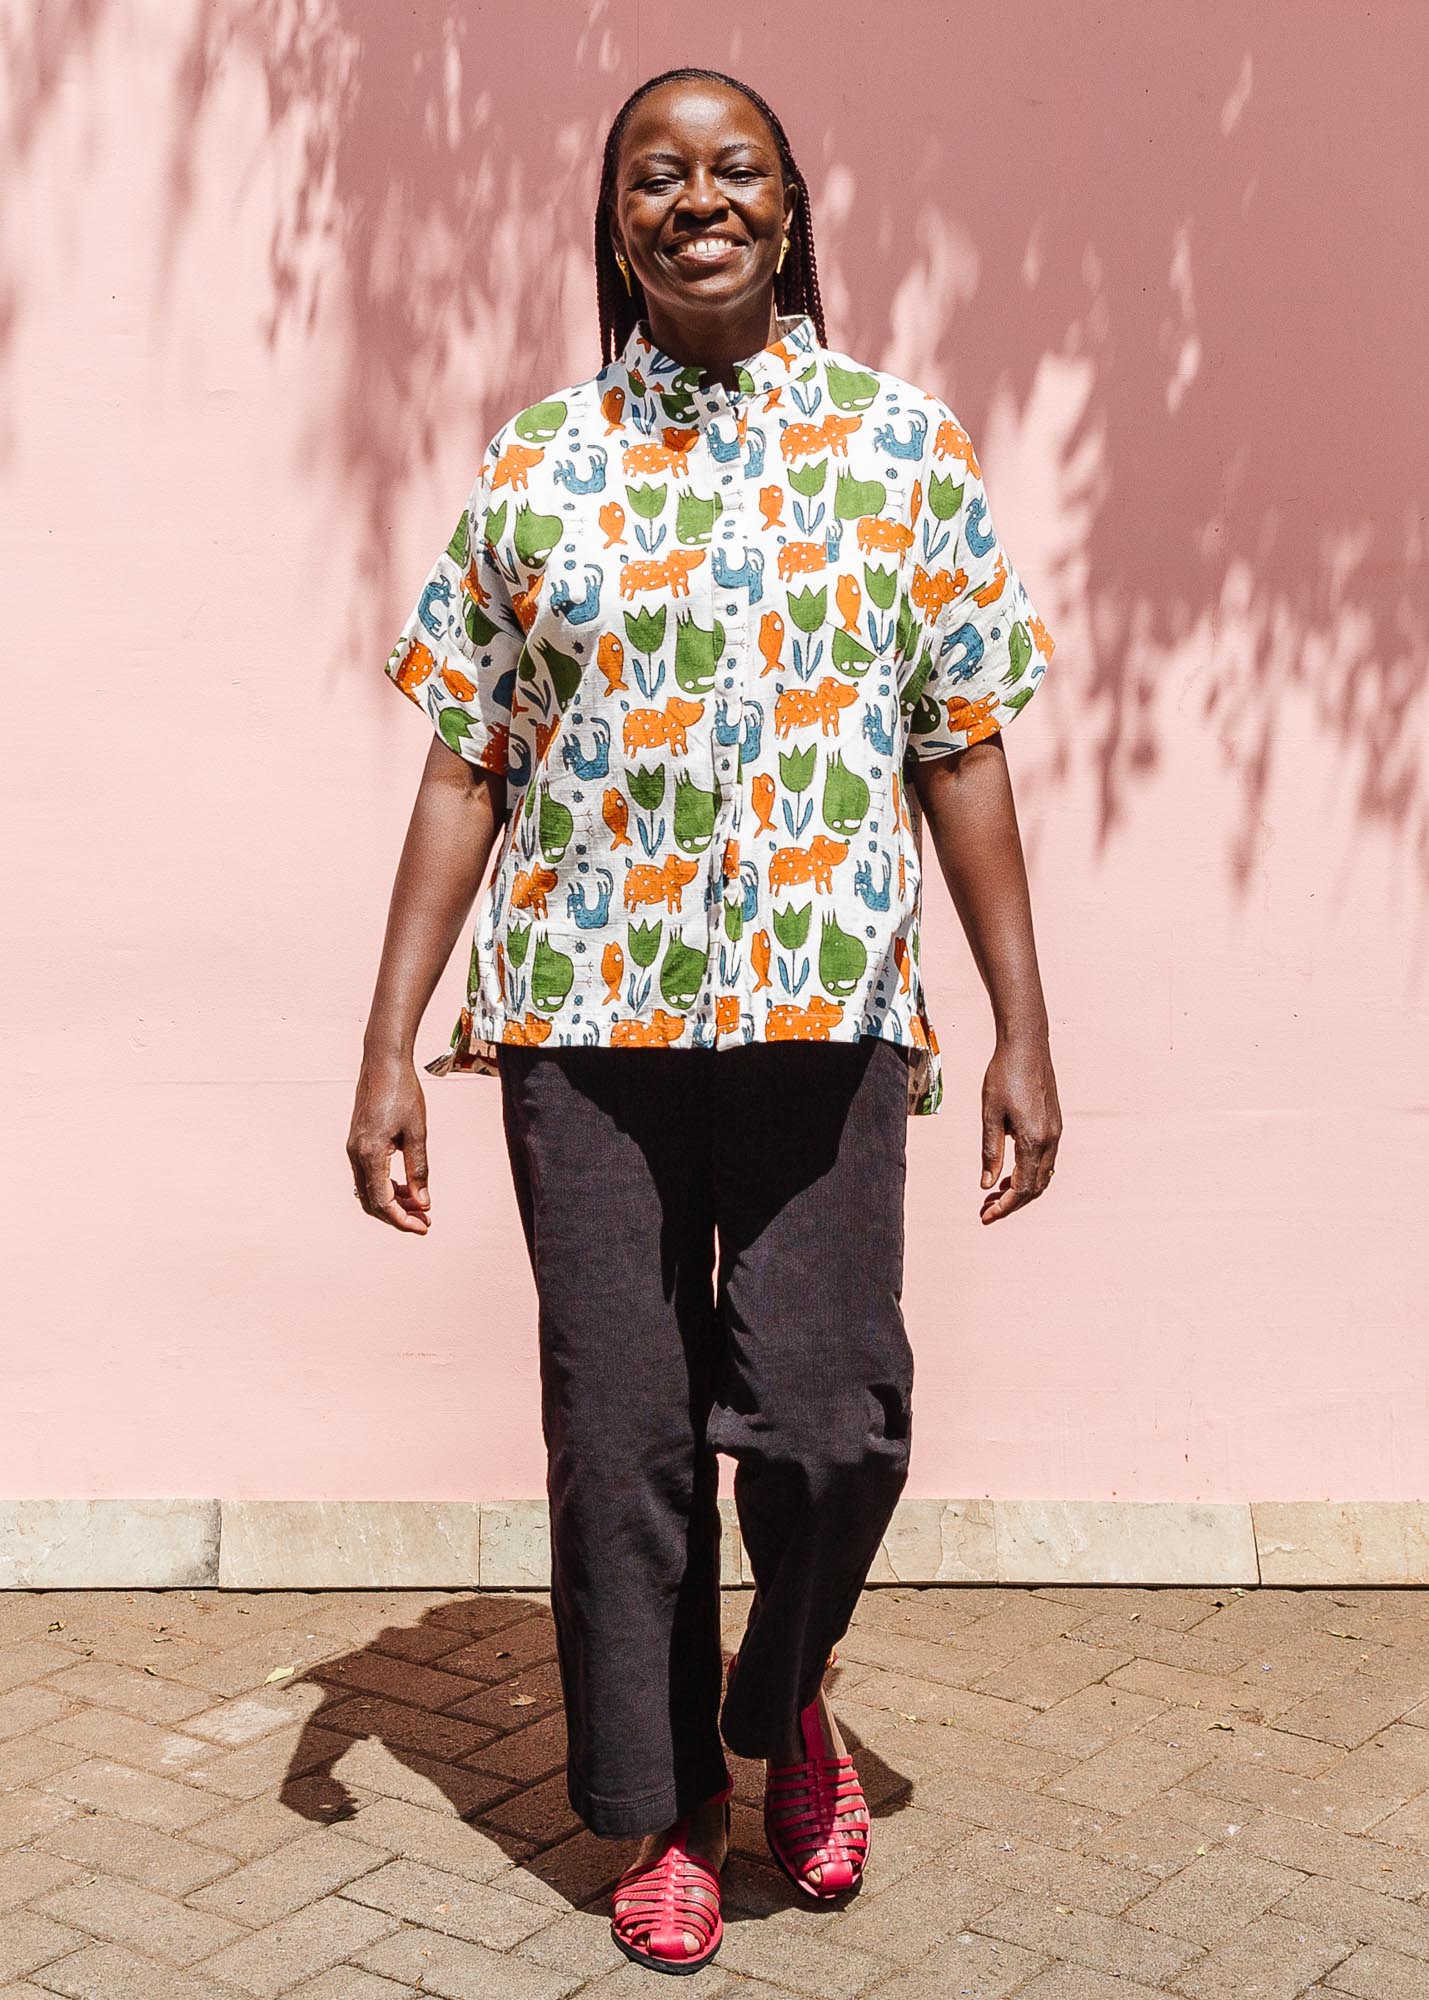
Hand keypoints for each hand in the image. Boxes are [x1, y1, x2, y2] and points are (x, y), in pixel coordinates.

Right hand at [347, 1055, 431, 1232]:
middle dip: (398, 1216)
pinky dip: (385, 1187)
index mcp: (370, 1154)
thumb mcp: (417, 1133)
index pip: (382, 1202)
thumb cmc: (403, 1092)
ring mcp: (354, 1148)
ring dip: (392, 1203)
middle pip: (372, 1202)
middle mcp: (356, 1154)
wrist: (383, 1062)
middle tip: (424, 1222)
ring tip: (419, 1206)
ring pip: (368, 1190)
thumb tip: (423, 1203)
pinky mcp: (357, 1142)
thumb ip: (419, 1170)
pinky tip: (406, 1186)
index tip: (424, 1227)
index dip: (402, 1220)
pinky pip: (368, 1175)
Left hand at [979, 1033, 1060, 1222]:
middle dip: (1012, 1203)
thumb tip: (987, 1184)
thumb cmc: (1004, 1075)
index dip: (1005, 1207)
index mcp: (1034, 1140)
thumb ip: (990, 1152)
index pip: (1022, 1188)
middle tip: (987, 1210)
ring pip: (1043, 1175)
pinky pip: (1045, 1161)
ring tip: (995, 1195)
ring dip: (1021, 1189)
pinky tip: (1010, 1172)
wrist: (1027, 1045)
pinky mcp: (1055, 1124)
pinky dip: (1029, 1174)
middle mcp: (1051, 1140)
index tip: (986, 1216)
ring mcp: (1056, 1132)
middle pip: (1036, 1187)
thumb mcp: (990, 1115)